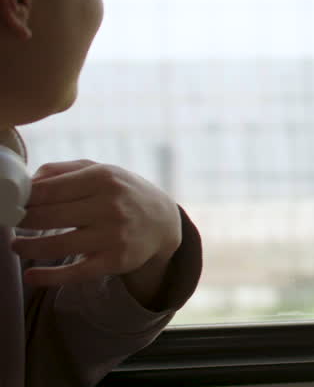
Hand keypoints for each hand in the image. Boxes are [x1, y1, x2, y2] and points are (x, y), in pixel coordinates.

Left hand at [10, 160, 181, 287]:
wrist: (163, 221)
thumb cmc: (122, 193)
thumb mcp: (100, 171)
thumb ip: (62, 171)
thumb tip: (26, 183)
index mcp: (103, 178)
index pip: (48, 190)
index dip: (23, 199)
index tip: (11, 204)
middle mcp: (110, 205)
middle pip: (47, 216)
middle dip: (21, 221)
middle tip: (12, 223)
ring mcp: (114, 234)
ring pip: (56, 245)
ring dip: (27, 247)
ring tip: (16, 245)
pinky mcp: (115, 261)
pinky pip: (75, 272)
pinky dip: (48, 277)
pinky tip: (31, 276)